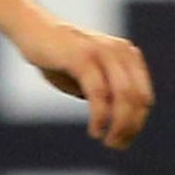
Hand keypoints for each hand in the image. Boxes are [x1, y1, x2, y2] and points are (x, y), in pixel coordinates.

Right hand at [12, 20, 153, 149]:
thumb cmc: (58, 57)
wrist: (30, 29)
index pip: (144, 97)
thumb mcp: (88, 77)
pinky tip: (95, 130)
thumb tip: (121, 124)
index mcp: (127, 55)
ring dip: (119, 125)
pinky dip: (100, 116)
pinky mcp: (83, 57)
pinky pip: (99, 93)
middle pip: (138, 99)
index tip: (123, 141)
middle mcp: (120, 51)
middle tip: (116, 145)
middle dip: (130, 127)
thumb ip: (106, 93)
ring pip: (123, 97)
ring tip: (109, 141)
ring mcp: (103, 52)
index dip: (137, 123)